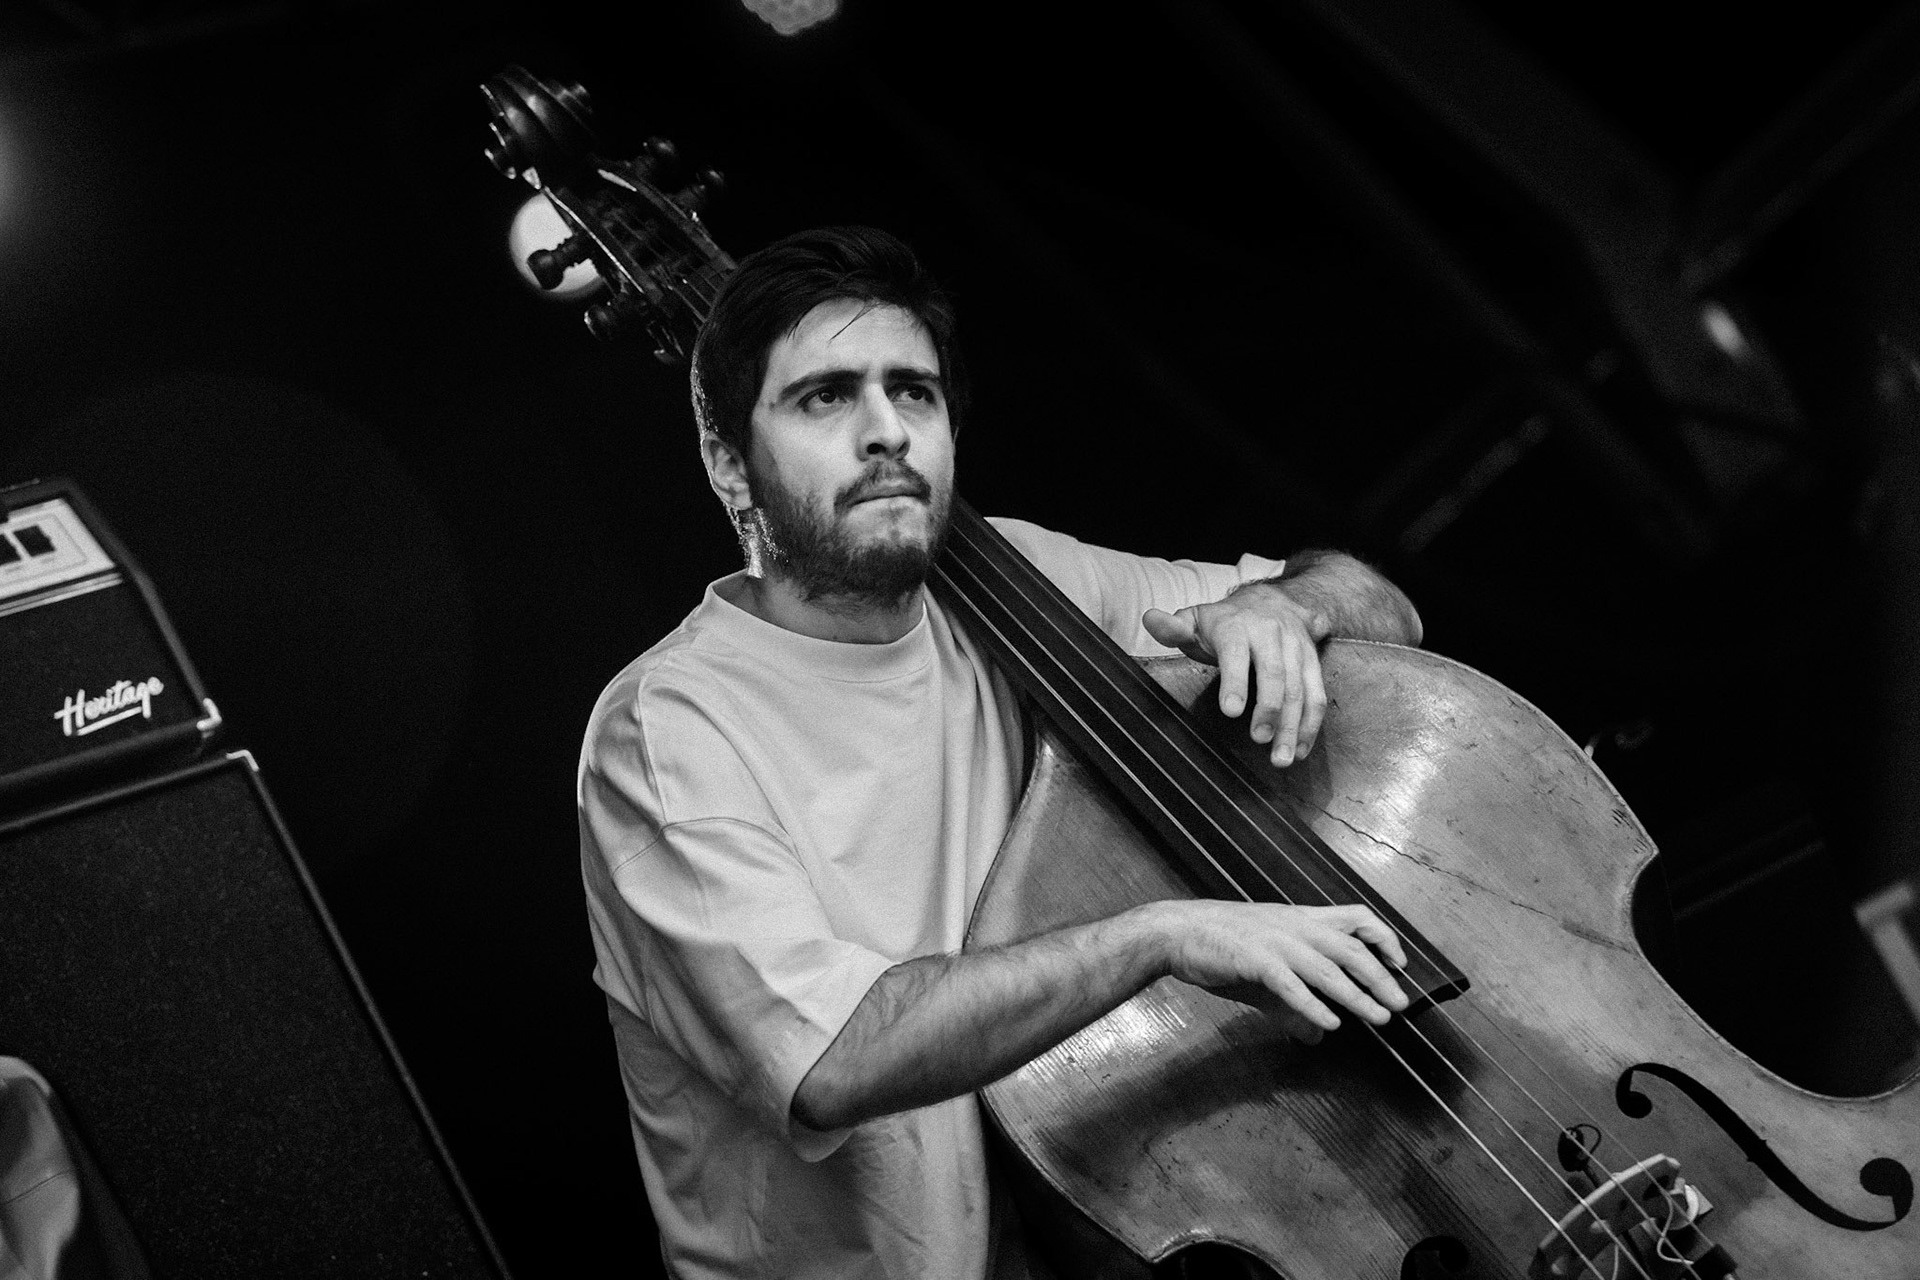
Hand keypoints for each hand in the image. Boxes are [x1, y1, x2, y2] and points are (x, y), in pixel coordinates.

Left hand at [1143, 582, 1329, 765]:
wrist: (1272, 601)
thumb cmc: (1225, 621)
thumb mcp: (1195, 619)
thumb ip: (1172, 626)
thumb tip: (1151, 620)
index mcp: (1236, 627)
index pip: (1236, 653)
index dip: (1235, 681)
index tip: (1231, 711)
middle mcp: (1270, 635)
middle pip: (1274, 674)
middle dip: (1269, 709)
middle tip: (1259, 739)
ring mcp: (1295, 649)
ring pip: (1299, 688)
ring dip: (1293, 725)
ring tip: (1282, 758)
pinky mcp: (1312, 662)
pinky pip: (1316, 693)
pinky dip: (1312, 724)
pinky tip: (1301, 749)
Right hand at [1152, 900, 1408, 1034]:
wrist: (1177, 932)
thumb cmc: (1221, 947)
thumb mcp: (1265, 975)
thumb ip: (1294, 1005)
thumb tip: (1319, 1035)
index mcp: (1300, 920)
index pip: (1355, 917)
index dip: (1384, 937)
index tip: (1400, 962)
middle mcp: (1294, 926)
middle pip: (1351, 946)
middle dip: (1380, 976)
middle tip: (1399, 1004)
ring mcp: (1275, 941)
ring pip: (1327, 967)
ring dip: (1356, 994)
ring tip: (1377, 1016)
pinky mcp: (1255, 959)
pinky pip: (1291, 984)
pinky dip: (1312, 1004)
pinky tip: (1329, 1022)